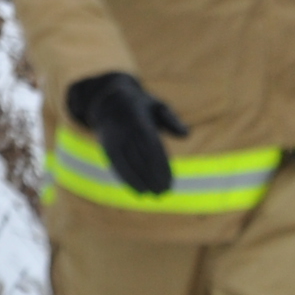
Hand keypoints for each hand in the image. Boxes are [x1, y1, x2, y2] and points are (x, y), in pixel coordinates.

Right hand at [67, 72, 188, 195]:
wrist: (108, 100)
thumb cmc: (140, 106)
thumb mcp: (157, 106)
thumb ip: (172, 121)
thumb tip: (187, 135)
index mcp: (139, 119)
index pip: (152, 147)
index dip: (161, 165)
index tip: (170, 180)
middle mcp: (125, 130)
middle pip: (140, 158)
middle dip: (153, 176)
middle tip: (165, 192)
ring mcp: (114, 140)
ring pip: (128, 164)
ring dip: (140, 182)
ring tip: (154, 195)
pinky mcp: (107, 148)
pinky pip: (117, 166)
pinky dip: (128, 180)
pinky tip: (139, 191)